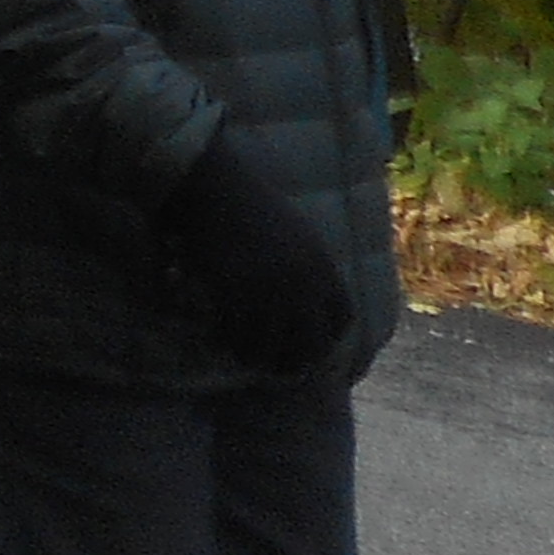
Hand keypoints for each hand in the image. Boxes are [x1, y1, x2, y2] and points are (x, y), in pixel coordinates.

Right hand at [163, 136, 355, 376]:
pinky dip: (229, 341)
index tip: (311, 344)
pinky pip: (237, 333)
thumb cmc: (249, 202)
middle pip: (311, 342)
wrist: (212, 186)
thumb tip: (306, 300)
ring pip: (272, 346)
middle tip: (280, 369)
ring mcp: (269, 291)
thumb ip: (308, 266)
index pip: (341, 318)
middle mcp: (303, 284)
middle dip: (297, 360)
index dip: (327, 337)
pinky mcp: (235, 293)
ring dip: (259, 358)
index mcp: (322, 266)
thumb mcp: (296, 233)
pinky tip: (219, 337)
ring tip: (246, 359)